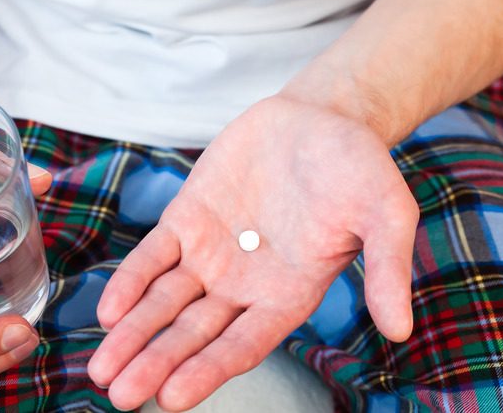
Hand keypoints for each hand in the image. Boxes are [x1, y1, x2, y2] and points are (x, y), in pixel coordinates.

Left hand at [88, 94, 418, 410]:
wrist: (321, 117)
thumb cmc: (360, 168)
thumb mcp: (385, 213)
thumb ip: (386, 269)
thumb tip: (401, 331)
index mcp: (288, 294)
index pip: (242, 345)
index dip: (208, 371)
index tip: (172, 398)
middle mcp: (243, 284)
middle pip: (193, 333)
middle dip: (156, 362)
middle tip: (119, 394)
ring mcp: (211, 252)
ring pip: (165, 301)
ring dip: (134, 332)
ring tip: (101, 367)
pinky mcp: (188, 218)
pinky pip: (153, 255)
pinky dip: (130, 280)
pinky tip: (107, 309)